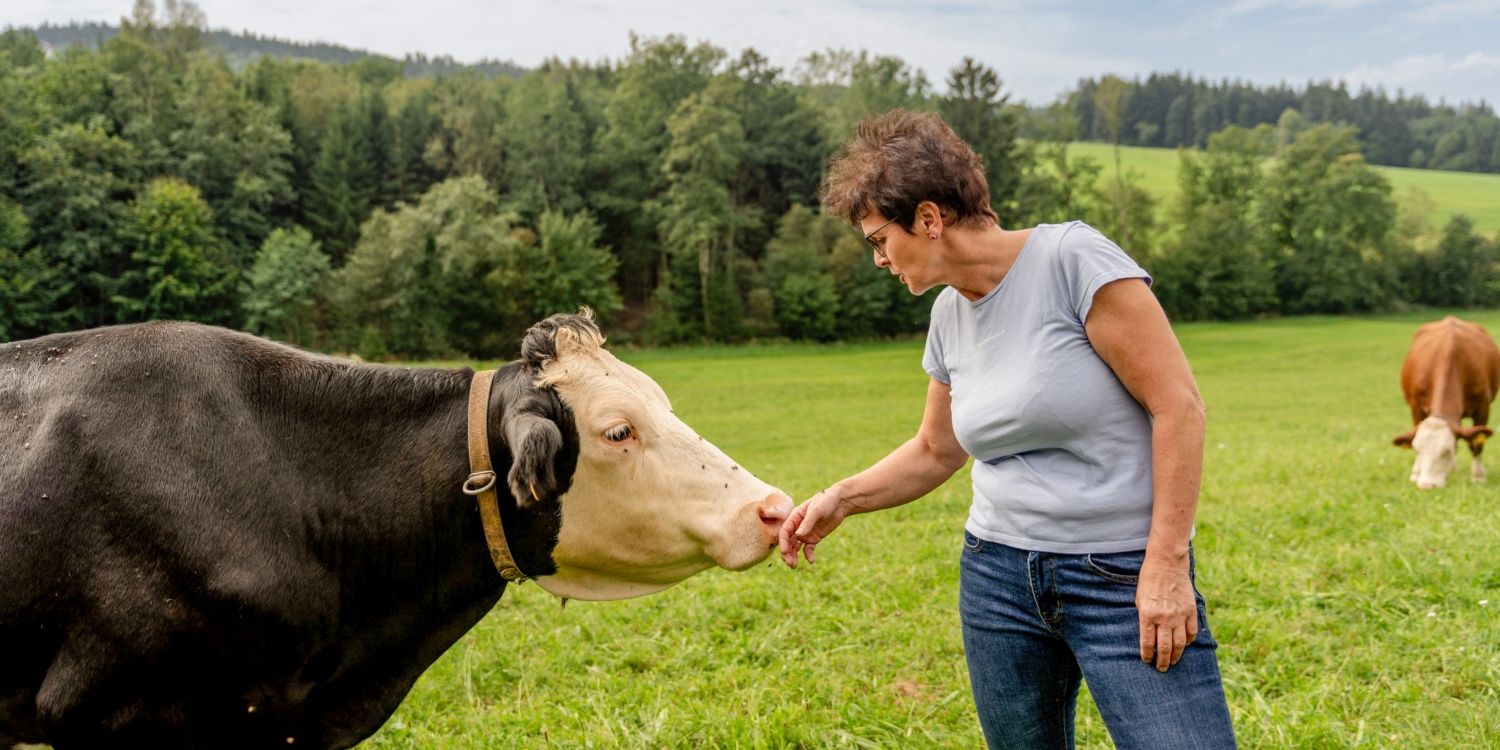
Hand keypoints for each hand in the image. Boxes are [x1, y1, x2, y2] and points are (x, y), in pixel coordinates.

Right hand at [777, 490, 847, 568]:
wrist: (840, 502)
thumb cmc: (826, 501)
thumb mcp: (816, 510)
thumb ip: (807, 522)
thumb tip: (798, 535)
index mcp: (794, 517)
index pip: (784, 532)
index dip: (783, 542)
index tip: (785, 551)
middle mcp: (797, 527)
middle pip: (788, 542)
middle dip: (787, 553)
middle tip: (790, 563)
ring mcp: (805, 533)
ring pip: (795, 547)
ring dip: (794, 556)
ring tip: (794, 566)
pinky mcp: (814, 538)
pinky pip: (808, 549)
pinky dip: (808, 555)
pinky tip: (811, 560)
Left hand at [1136, 555, 1197, 671]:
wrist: (1166, 565)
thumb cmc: (1148, 581)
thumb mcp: (1139, 600)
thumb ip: (1145, 618)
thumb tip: (1148, 636)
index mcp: (1148, 615)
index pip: (1147, 642)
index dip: (1147, 655)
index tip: (1147, 661)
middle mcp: (1164, 617)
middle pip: (1164, 647)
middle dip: (1162, 661)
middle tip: (1161, 669)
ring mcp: (1179, 615)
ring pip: (1180, 643)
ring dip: (1176, 655)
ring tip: (1172, 662)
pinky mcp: (1191, 610)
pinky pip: (1191, 631)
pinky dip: (1189, 641)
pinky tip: (1184, 646)